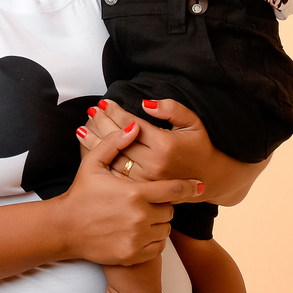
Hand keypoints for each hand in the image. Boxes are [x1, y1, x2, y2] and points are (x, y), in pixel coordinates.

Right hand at [58, 118, 203, 265]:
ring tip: (141, 216)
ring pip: (165, 229)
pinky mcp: (134, 254)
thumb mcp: (93, 163)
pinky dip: (153, 240)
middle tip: (146, 201)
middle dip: (163, 204)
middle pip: (170, 209)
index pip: (174, 189)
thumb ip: (115, 143)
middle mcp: (140, 216)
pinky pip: (157, 246)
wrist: (65, 229)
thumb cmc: (80, 194)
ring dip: (158, 222)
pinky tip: (138, 232)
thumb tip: (135, 127)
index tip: (200, 186)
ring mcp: (138, 238)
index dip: (190, 187)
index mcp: (135, 192)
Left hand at [77, 99, 266, 205]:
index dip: (116, 112)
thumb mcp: (193, 122)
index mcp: (164, 146)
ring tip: (83, 127)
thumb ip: (172, 109)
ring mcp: (146, 180)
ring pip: (114, 158)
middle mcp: (153, 164)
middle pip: (119, 141)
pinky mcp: (142, 190)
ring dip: (97, 142)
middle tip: (91, 110)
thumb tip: (145, 104)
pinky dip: (102, 160)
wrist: (209, 179)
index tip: (104, 102)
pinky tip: (91, 149)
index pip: (132, 125)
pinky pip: (116, 173)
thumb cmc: (200, 146)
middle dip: (102, 123)